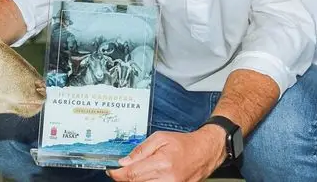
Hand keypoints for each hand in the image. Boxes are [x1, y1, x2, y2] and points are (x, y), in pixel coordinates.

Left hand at [106, 126, 226, 181]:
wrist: (205, 152)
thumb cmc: (184, 143)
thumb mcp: (159, 138)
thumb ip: (140, 150)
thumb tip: (124, 162)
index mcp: (162, 163)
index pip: (132, 174)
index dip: (117, 174)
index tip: (111, 171)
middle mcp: (167, 179)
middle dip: (124, 178)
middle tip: (120, 170)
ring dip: (135, 181)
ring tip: (135, 172)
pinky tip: (146, 176)